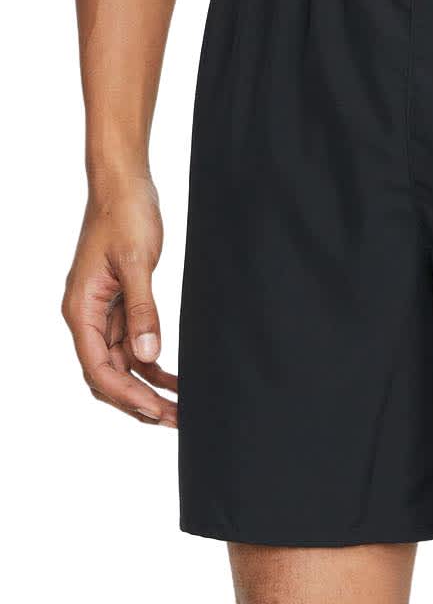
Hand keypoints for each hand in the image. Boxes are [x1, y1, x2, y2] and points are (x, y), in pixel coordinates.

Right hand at [62, 174, 177, 426]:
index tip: (156, 410)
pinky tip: (175, 380)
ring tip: (180, 409)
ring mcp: (102, 314)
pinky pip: (132, 348)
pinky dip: (152, 366)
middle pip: (106, 376)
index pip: (98, 368)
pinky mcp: (118, 307)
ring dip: (148, 389)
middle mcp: (86, 316)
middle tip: (175, 420)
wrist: (123, 183)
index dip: (126, 394)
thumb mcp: (137, 262)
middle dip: (138, 401)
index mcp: (81, 309)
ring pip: (121, 366)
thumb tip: (148, 354)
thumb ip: (142, 310)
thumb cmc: (124, 214)